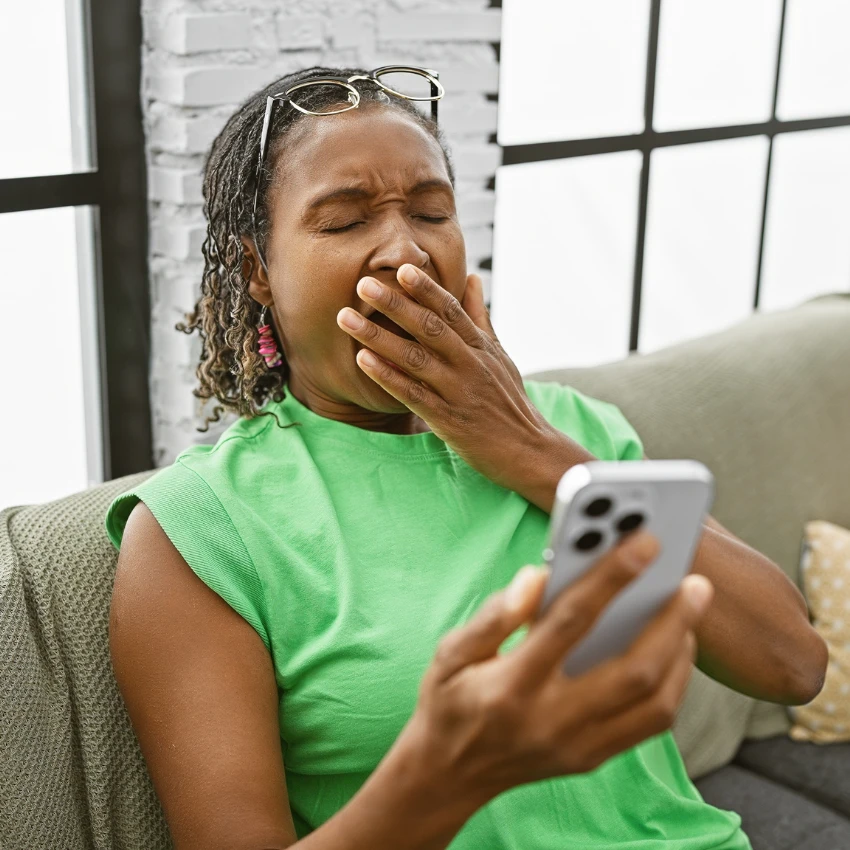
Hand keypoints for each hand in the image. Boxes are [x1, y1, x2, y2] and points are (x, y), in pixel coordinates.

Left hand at [336, 264, 557, 490]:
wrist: (529, 451)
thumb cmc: (509, 402)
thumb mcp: (500, 356)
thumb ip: (480, 318)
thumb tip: (472, 278)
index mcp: (481, 347)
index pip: (452, 310)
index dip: (427, 288)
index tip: (402, 269)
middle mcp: (470, 364)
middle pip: (429, 327)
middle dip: (395, 304)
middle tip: (363, 284)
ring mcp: (458, 391)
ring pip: (415, 357)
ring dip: (378, 336)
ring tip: (346, 319)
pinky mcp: (448, 420)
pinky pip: (412, 394)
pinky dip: (388, 376)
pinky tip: (363, 360)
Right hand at [396, 530, 714, 804]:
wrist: (448, 776)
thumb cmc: (450, 701)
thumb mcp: (451, 653)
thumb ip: (494, 616)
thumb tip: (535, 577)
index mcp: (513, 685)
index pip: (572, 622)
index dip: (611, 577)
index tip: (644, 544)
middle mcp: (552, 720)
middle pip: (633, 671)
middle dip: (673, 621)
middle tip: (695, 582)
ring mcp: (578, 745)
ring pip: (655, 704)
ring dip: (681, 653)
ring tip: (689, 612)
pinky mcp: (593, 758)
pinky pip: (651, 725)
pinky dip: (674, 684)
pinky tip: (674, 649)